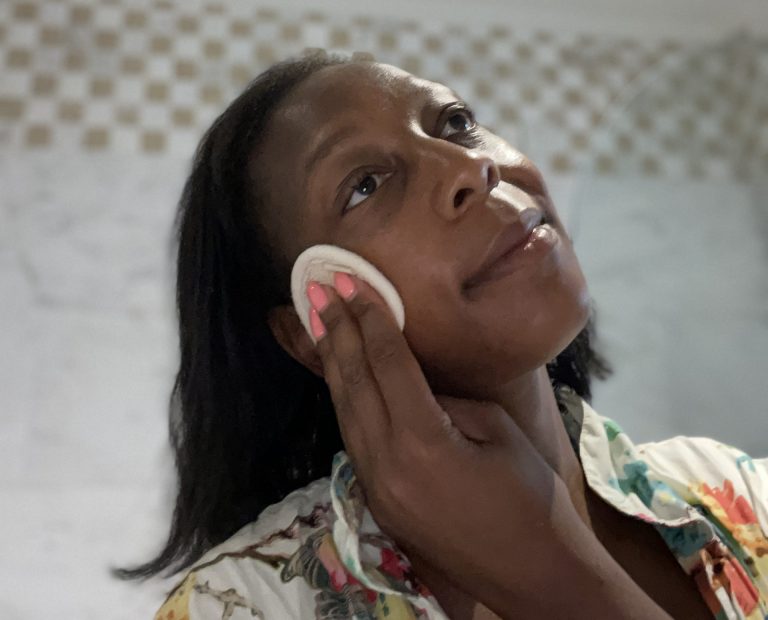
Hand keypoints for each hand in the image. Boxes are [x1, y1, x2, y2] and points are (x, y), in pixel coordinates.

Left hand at [308, 273, 581, 600]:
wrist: (531, 570)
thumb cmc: (529, 493)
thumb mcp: (494, 428)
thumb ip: (443, 399)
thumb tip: (410, 380)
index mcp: (423, 440)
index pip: (386, 363)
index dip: (368, 317)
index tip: (349, 280)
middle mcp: (386, 463)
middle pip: (354, 382)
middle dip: (337, 331)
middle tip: (319, 289)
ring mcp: (375, 487)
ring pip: (343, 411)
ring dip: (332, 364)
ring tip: (321, 323)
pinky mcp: (376, 501)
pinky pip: (352, 438)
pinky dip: (345, 400)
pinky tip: (342, 374)